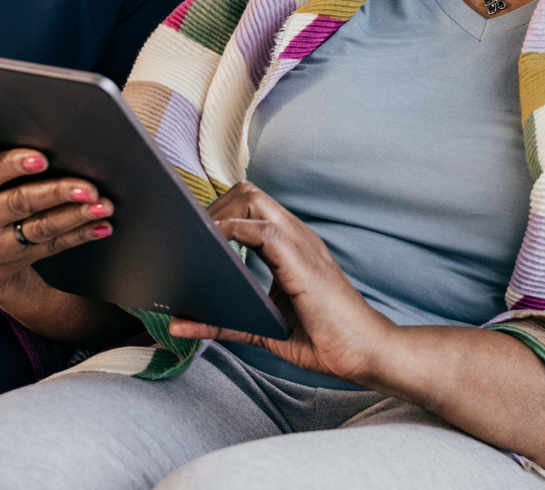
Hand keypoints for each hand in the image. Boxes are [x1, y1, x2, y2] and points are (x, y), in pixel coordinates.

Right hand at [0, 148, 115, 304]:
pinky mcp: (15, 260)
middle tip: (87, 186)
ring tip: (102, 204)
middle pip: (18, 203)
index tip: (42, 158)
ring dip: (76, 215)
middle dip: (55, 193)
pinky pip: (52, 246)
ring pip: (40, 227)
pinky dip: (80, 234)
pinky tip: (102, 226)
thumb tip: (25, 123)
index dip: (12, 165)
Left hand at [168, 182, 396, 384]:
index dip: (221, 212)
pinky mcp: (302, 261)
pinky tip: (216, 247)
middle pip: (248, 191)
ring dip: (220, 213)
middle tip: (190, 236)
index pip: (252, 205)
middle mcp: (297, 236)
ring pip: (253, 198)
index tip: (194, 235)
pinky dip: (234, 231)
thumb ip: (225, 323)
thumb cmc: (325, 340)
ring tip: (197, 240)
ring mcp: (301, 244)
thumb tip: (180, 325)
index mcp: (292, 246)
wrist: (365, 353)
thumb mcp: (264, 328)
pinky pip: (263, 229)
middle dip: (214, 206)